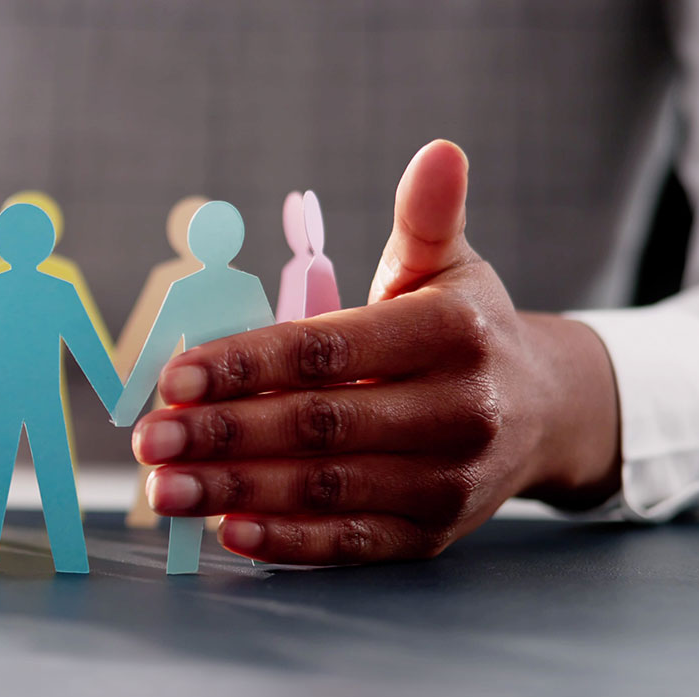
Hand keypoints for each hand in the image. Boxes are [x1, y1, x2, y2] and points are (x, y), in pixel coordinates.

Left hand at [132, 140, 621, 564]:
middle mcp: (458, 413)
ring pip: (326, 488)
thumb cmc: (470, 331)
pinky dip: (288, 542)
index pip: (330, 351)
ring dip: (236, 491)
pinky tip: (227, 532)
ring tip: (163, 489)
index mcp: (451, 336)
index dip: (247, 365)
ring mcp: (448, 482)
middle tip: (149, 438)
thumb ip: (427, 217)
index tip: (174, 376)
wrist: (549, 414)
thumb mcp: (452, 267)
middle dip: (225, 434)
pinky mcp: (433, 535)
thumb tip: (438, 151)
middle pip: (320, 425)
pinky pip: (351, 542)